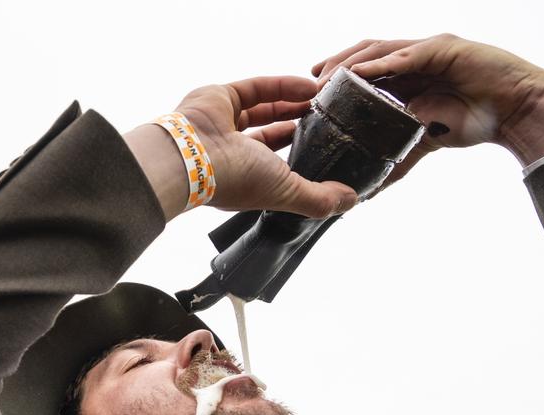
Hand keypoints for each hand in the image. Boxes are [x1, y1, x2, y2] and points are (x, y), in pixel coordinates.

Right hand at [126, 76, 357, 219]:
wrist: (191, 156)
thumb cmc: (233, 180)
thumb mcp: (285, 192)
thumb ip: (318, 198)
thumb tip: (351, 200)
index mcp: (243, 176)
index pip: (274, 162)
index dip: (298, 151)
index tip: (326, 143)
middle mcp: (232, 150)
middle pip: (271, 131)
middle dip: (298, 123)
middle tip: (327, 116)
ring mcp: (224, 122)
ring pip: (264, 108)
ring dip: (294, 102)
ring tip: (322, 98)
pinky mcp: (220, 97)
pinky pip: (255, 88)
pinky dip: (282, 86)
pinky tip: (308, 86)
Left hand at [313, 34, 543, 176]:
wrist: (516, 112)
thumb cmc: (473, 122)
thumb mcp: (423, 143)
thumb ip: (396, 161)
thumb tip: (367, 192)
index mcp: (404, 75)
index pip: (360, 70)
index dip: (333, 79)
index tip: (307, 97)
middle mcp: (412, 57)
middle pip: (363, 55)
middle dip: (333, 67)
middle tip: (308, 87)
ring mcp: (427, 50)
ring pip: (379, 50)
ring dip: (350, 63)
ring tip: (326, 78)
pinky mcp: (445, 49)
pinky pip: (408, 54)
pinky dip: (383, 64)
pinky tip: (361, 73)